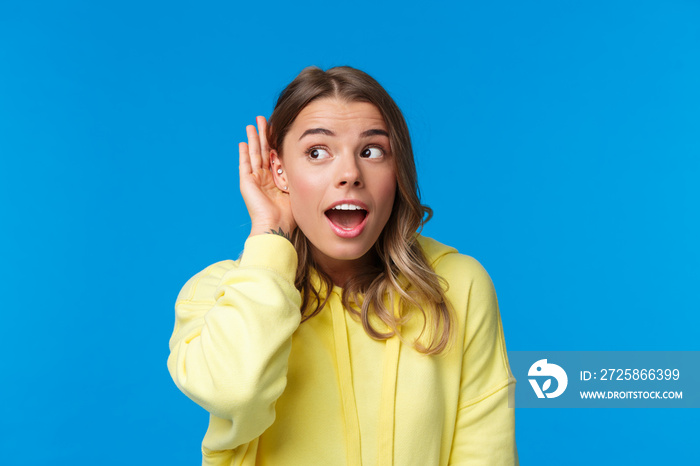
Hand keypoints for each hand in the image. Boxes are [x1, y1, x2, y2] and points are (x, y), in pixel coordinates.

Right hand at [239, 116, 295, 237]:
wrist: (276, 226)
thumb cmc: (290, 214)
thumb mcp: (297, 189)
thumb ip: (298, 175)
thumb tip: (309, 162)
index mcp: (276, 180)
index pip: (274, 155)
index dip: (275, 142)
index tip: (277, 128)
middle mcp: (264, 178)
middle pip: (263, 151)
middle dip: (263, 135)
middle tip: (263, 119)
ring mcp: (254, 180)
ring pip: (253, 154)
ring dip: (253, 139)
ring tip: (252, 125)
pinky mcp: (247, 183)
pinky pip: (244, 165)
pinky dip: (243, 154)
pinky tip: (243, 142)